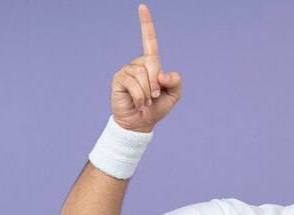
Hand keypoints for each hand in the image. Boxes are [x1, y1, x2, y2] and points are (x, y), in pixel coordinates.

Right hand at [111, 3, 181, 131]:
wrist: (141, 123)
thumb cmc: (157, 108)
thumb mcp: (174, 95)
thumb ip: (175, 81)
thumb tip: (162, 74)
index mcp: (152, 64)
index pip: (149, 40)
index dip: (146, 24)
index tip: (142, 7)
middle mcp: (138, 63)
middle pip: (152, 62)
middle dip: (156, 83)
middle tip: (154, 96)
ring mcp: (127, 70)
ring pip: (143, 74)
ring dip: (148, 93)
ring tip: (145, 101)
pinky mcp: (119, 78)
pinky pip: (134, 83)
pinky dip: (140, 97)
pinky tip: (138, 103)